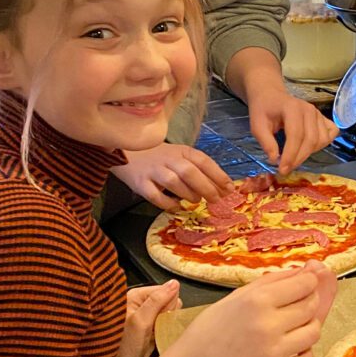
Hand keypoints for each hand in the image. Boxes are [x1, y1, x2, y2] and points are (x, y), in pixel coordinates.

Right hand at [113, 143, 235, 209]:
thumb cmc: (158, 156)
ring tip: (195, 200)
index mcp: (181, 151)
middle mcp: (168, 159)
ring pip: (173, 182)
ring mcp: (153, 170)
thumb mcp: (179, 156)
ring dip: (188, 193)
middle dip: (206, 187)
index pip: (203, 161)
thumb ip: (197, 169)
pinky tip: (175, 206)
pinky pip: (154, 195)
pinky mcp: (139, 182)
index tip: (230, 188)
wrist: (125, 151)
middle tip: (216, 200)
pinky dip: (167, 203)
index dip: (218, 175)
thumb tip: (222, 187)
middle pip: (190, 172)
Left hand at [118, 281, 181, 356]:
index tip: (161, 318)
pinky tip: (161, 339)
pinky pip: (167, 326)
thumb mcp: (140, 322)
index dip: (168, 303)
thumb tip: (174, 283)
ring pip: (170, 315)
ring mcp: (147, 318)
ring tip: (157, 335)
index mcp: (137, 296)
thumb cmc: (122, 346)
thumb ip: (157, 301)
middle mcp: (142, 305)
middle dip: (169, 315)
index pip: (165, 290)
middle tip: (157, 328)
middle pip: (170, 302)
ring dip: (169, 325)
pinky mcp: (151, 331)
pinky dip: (168, 332)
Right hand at [130, 262, 335, 356]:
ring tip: (292, 327)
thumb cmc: (214, 326)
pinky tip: (288, 348)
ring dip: (308, 327)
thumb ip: (273, 281)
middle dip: (309, 301)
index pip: (305, 284)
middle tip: (296, 305)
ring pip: (314, 333)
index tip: (303, 285)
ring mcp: (273, 353)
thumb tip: (307, 270)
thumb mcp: (238, 295)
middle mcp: (268, 325)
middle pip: (311, 306)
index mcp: (258, 300)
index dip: (308, 282)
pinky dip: (302, 352)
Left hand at [248, 88, 338, 173]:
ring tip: (294, 157)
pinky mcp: (323, 117)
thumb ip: (266, 142)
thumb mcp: (257, 125)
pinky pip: (331, 133)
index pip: (296, 135)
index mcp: (292, 108)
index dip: (291, 155)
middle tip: (286, 169)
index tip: (282, 170)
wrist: (271, 96)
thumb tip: (275, 159)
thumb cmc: (263, 110)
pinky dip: (322, 144)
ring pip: (321, 139)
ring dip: (309, 153)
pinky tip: (309, 148)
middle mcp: (309, 110)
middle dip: (299, 158)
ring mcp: (318, 113)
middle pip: (310, 140)